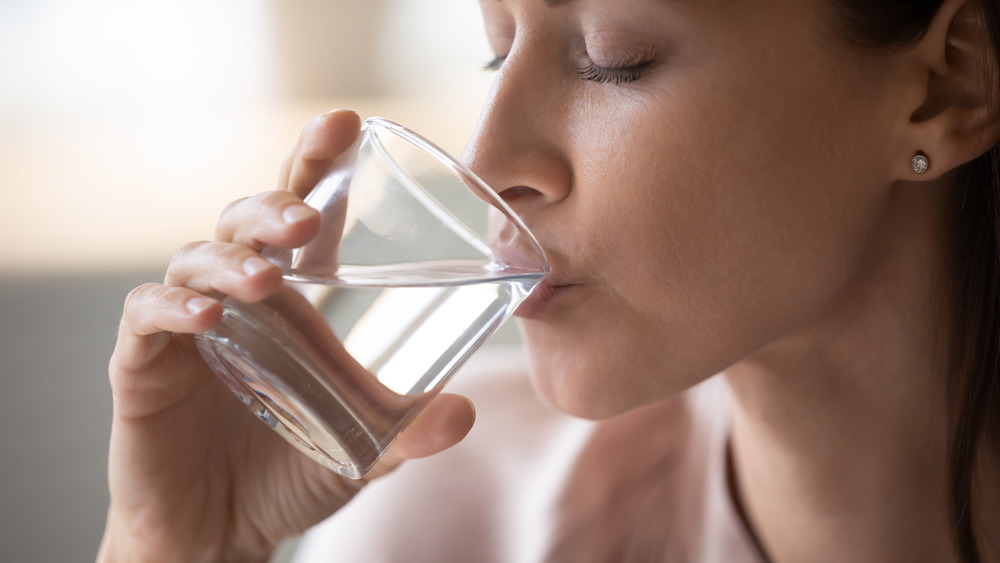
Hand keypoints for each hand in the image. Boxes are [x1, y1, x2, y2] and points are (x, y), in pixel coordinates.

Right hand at [99, 110, 475, 562]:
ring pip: (195, 258)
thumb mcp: (365, 448)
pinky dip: (171, 309)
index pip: (301, 212)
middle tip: (304, 219)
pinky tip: (203, 317)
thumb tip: (464, 414)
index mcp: (295, 297)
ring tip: (264, 279)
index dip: (315, 163)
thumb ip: (409, 431)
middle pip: (245, 220)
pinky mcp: (144, 365)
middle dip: (272, 206)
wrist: (222, 534)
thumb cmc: (291, 471)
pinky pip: (147, 318)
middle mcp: (240, 297)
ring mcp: (189, 327)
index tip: (345, 123)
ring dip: (229, 259)